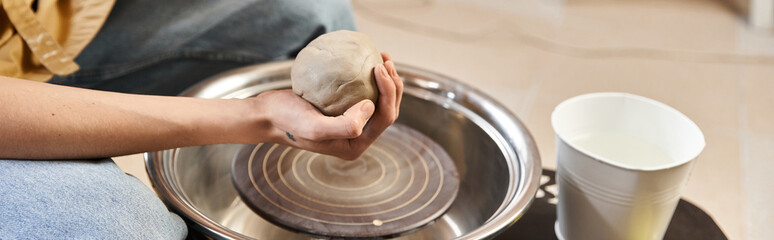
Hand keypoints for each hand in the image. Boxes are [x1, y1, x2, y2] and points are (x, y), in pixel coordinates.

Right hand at [253, 52, 402, 159]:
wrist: (266, 114)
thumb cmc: (286, 120)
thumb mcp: (314, 127)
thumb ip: (345, 126)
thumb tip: (371, 107)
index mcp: (355, 145)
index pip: (384, 119)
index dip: (389, 93)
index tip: (378, 67)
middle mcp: (355, 137)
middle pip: (386, 111)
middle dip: (393, 86)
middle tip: (386, 61)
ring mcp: (350, 123)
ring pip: (378, 102)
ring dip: (385, 81)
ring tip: (383, 59)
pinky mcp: (342, 110)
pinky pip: (364, 93)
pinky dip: (370, 79)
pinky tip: (367, 62)